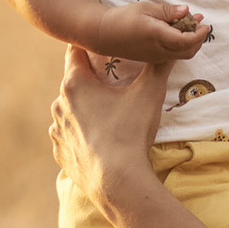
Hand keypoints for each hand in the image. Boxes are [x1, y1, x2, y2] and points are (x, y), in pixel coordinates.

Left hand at [47, 44, 168, 205]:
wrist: (117, 182)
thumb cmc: (131, 132)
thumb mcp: (150, 93)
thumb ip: (159, 66)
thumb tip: (171, 49)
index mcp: (75, 83)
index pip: (77, 51)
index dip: (90, 46)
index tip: (102, 46)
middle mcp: (59, 103)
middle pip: (75, 82)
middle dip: (91, 80)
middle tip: (112, 83)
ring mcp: (57, 130)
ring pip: (70, 110)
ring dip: (85, 108)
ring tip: (107, 115)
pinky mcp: (60, 152)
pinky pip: (69, 136)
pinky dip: (81, 134)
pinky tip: (98, 139)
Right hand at [96, 1, 210, 65]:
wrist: (104, 35)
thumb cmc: (123, 18)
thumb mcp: (145, 9)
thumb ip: (168, 11)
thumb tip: (186, 11)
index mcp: (158, 36)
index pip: (186, 40)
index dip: (199, 34)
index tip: (205, 23)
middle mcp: (159, 51)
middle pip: (188, 50)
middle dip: (198, 38)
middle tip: (200, 22)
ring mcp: (156, 57)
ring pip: (182, 54)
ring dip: (190, 41)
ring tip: (190, 24)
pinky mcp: (153, 59)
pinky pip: (173, 54)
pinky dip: (180, 44)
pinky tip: (177, 31)